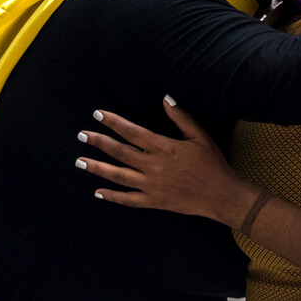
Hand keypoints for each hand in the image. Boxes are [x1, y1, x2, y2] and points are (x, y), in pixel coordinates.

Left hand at [77, 98, 243, 222]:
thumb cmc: (212, 163)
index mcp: (162, 148)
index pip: (131, 131)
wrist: (221, 195)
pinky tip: (98, 192)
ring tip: (79, 161)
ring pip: (118, 176)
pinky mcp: (153, 202)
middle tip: (81, 135)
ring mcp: (151, 186)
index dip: (113, 122)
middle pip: (119, 152)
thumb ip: (181, 117)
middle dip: (98, 142)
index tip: (97, 114)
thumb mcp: (200, 136)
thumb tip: (165, 98)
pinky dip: (112, 197)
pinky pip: (128, 200)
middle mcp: (152, 166)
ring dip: (97, 168)